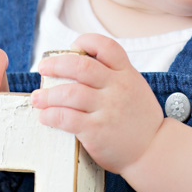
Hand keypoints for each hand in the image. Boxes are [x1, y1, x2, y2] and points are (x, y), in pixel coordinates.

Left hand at [32, 34, 164, 173]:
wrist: (153, 150)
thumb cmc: (140, 120)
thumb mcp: (135, 89)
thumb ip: (114, 77)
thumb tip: (81, 66)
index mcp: (127, 74)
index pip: (106, 47)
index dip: (86, 42)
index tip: (72, 47)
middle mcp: (117, 88)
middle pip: (81, 67)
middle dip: (56, 65)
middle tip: (43, 68)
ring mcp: (107, 109)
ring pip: (69, 92)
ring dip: (47, 94)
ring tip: (37, 98)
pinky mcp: (97, 130)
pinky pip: (66, 118)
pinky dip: (51, 115)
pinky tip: (45, 117)